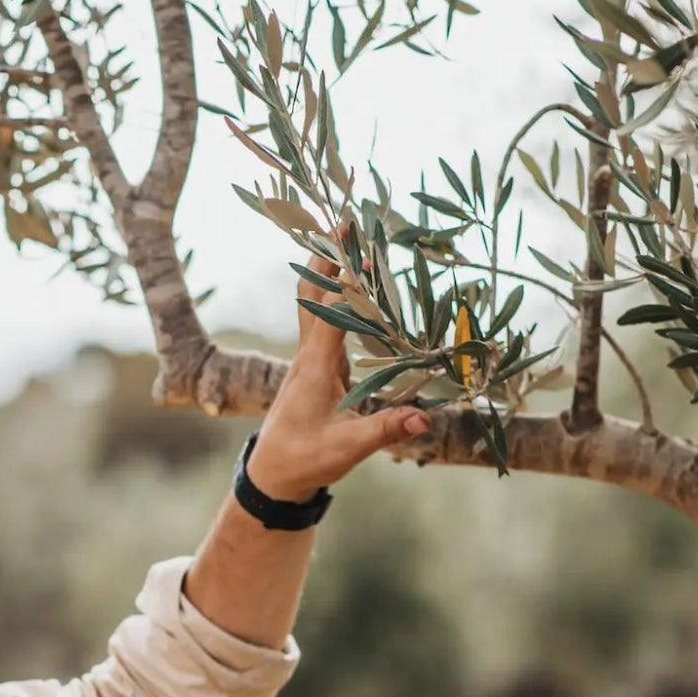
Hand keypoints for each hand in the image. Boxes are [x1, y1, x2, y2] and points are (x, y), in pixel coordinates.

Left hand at [246, 255, 430, 503]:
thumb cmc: (304, 461)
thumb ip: (385, 429)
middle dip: (326, 255)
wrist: (272, 476)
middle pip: (312, 293)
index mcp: (314, 367)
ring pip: (314, 303)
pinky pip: (323, 320)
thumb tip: (425, 416)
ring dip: (328, 270)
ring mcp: (308, 360)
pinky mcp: (314, 368)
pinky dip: (335, 296)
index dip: (346, 278)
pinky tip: (352, 287)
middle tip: (344, 219)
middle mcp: (307, 355)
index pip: (331, 310)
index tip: (361, 244)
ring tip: (348, 237)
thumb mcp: (347, 449)